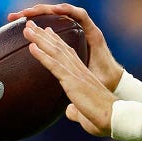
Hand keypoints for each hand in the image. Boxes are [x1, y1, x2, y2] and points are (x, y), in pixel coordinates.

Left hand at [23, 19, 116, 135]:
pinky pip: (54, 65)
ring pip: (55, 51)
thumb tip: (69, 112)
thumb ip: (75, 111)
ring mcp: (75, 73)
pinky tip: (31, 46)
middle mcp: (79, 69)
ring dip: (39, 38)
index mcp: (82, 74)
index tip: (46, 31)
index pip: (67, 53)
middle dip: (43, 34)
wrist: (115, 115)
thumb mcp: (85, 113)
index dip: (55, 41)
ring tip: (26, 28)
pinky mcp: (72, 81)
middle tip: (30, 23)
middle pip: (59, 47)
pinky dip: (42, 55)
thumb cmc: (102, 117)